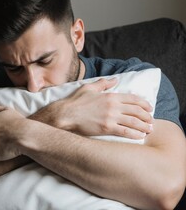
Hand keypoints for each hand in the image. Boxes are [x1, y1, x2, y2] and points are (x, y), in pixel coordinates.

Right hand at [31, 78, 152, 138]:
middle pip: (136, 110)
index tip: (149, 108)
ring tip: (149, 129)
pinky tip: (140, 136)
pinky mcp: (106, 128)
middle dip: (147, 116)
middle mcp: (113, 106)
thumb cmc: (75, 102)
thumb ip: (103, 83)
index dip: (144, 104)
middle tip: (151, 120)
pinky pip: (125, 131)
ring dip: (144, 126)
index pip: (133, 98)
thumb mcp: (89, 88)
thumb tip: (115, 79)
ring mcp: (110, 117)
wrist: (65, 115)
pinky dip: (135, 134)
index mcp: (110, 95)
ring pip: (134, 122)